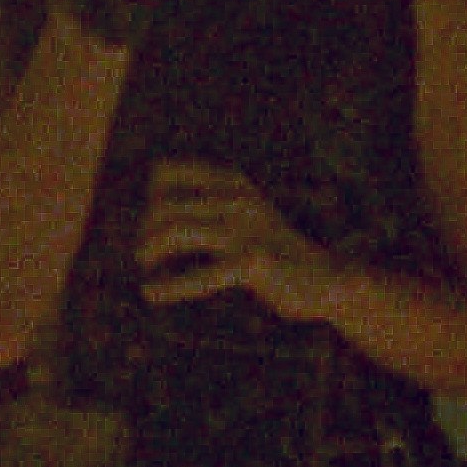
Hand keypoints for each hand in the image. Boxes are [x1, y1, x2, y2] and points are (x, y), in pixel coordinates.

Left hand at [131, 162, 336, 324]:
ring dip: (151, 250)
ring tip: (144, 267)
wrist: (323, 275)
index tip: (151, 221)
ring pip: (177, 232)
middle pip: (164, 206)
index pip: (164, 173)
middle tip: (144, 253)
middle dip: (145, 230)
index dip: (148, 197)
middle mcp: (235, 199)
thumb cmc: (267, 245)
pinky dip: (171, 286)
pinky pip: (200, 275)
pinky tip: (150, 293)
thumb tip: (144, 215)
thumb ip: (200, 205)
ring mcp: (244, 230)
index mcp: (229, 181)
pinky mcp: (251, 264)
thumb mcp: (237, 212)